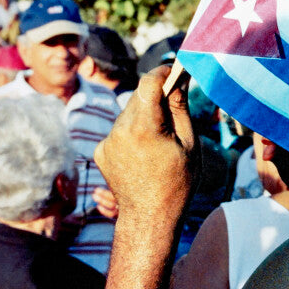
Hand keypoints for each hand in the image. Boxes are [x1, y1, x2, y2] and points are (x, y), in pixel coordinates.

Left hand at [94, 67, 196, 219]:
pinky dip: (132, 134)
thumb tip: (179, 77)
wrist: (149, 218)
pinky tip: (143, 155)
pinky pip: (119, 130)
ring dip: (144, 117)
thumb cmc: (177, 183)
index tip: (173, 71)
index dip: (162, 72)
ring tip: (158, 144)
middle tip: (173, 114)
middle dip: (156, 97)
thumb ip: (180, 107)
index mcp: (144, 129)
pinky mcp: (100, 150)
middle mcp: (120, 131)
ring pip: (128, 114)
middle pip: (139, 97)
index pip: (148, 83)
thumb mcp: (189, 144)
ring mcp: (107, 142)